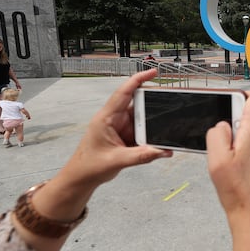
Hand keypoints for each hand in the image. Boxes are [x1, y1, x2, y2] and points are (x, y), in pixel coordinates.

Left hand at [59, 68, 171, 187]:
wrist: (81, 178)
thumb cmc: (89, 166)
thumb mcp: (117, 161)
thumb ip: (141, 156)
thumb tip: (163, 151)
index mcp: (106, 118)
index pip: (124, 92)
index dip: (139, 79)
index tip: (153, 72)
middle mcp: (113, 119)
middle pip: (137, 104)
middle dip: (153, 105)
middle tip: (168, 107)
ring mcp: (119, 127)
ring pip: (141, 119)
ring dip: (151, 125)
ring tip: (161, 132)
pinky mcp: (124, 136)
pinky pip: (141, 131)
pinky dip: (149, 136)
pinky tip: (155, 143)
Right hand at [206, 91, 249, 250]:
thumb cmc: (241, 193)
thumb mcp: (217, 160)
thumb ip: (217, 134)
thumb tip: (222, 124)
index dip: (240, 95)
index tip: (226, 104)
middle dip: (234, 126)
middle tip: (225, 149)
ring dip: (239, 142)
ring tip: (233, 165)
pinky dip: (246, 153)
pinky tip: (240, 172)